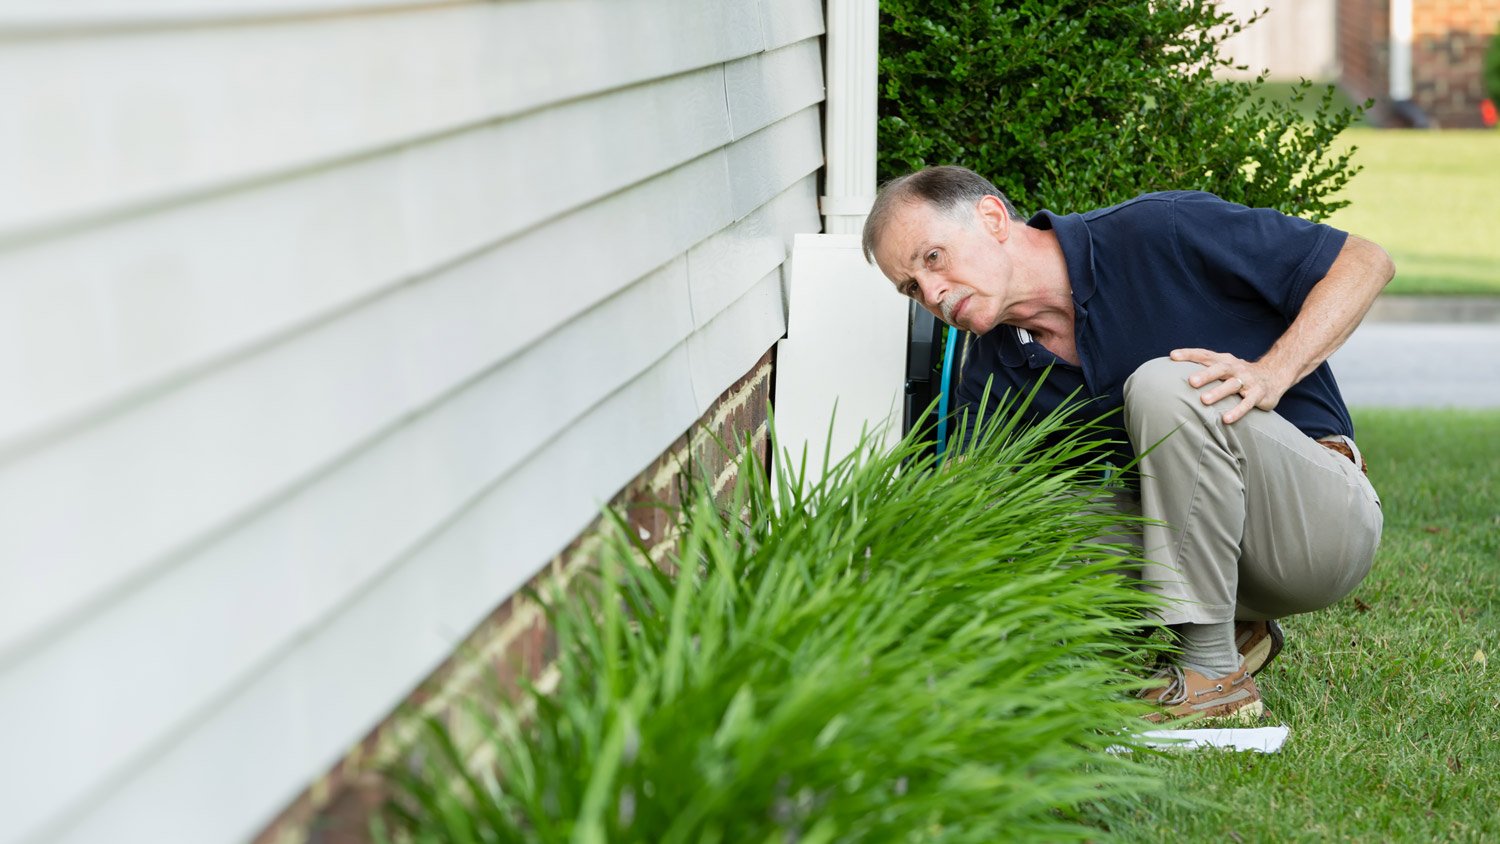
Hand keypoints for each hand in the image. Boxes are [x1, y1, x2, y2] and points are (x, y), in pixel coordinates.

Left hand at [1168, 348, 1290, 424]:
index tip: (1173, 356)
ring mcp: (1248, 381)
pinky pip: (1247, 403)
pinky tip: (1226, 419)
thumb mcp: (1223, 368)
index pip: (1205, 355)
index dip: (1190, 354)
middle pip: (1219, 369)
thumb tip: (1173, 374)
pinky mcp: (1258, 394)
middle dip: (1205, 375)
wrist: (1274, 375)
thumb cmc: (1239, 374)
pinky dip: (1237, 411)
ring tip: (1203, 401)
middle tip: (1190, 382)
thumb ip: (1204, 369)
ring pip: (1232, 385)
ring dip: (1218, 392)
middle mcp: (1235, 368)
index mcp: (1224, 361)